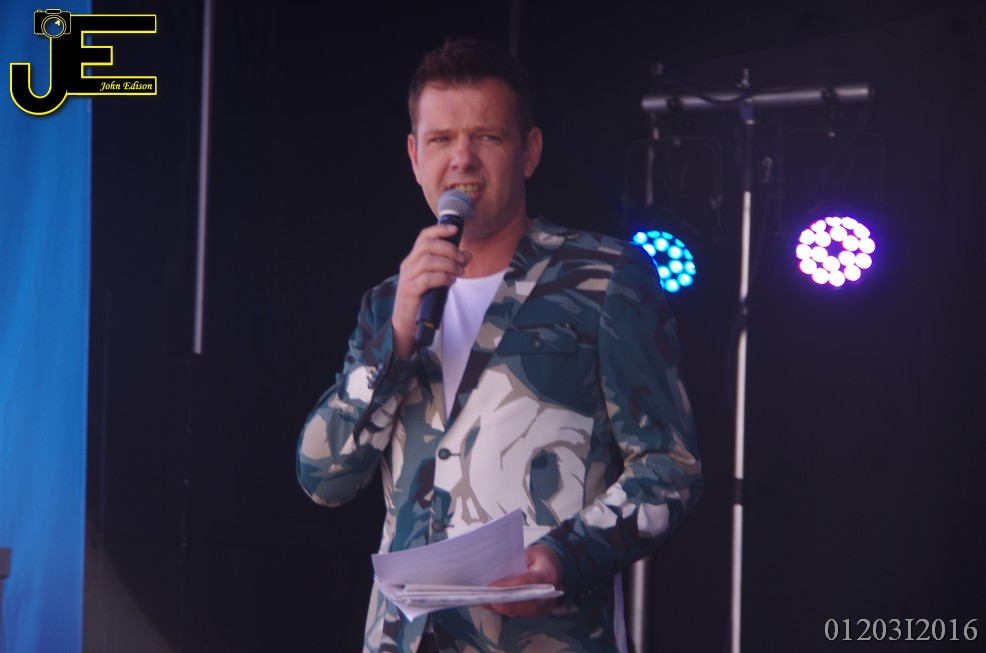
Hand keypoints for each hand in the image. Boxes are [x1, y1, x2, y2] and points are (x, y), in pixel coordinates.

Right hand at [392, 223, 471, 357]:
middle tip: (463, 260)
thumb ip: (451, 266)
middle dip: (449, 249)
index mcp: (413, 259)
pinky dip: (442, 277)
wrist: (406, 324)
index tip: (455, 229)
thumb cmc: (423, 300)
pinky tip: (451, 281)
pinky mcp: (410, 292)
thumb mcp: (437, 279)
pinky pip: (427, 279)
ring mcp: (407, 278)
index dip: (439, 230)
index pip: (424, 237)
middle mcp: (408, 265)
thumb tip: (468, 255)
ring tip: (459, 273)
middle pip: (427, 246)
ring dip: (448, 264)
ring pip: (428, 261)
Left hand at [484, 544, 563, 617]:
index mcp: (548, 575)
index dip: (508, 586)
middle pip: (525, 603)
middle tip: (484, 600)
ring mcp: (545, 606)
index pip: (527, 582)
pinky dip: (505, 610)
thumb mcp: (529, 553)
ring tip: (484, 603)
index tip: (491, 587)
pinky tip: (491, 606)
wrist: (556, 566)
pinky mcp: (539, 612)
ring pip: (521, 612)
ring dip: (501, 609)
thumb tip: (492, 572)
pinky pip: (521, 614)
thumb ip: (515, 563)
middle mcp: (549, 594)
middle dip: (503, 603)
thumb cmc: (540, 558)